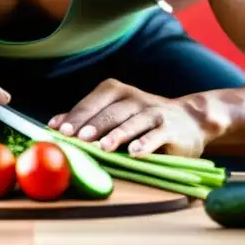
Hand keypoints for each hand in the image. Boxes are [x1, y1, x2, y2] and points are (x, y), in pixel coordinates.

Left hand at [47, 79, 211, 157]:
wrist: (190, 120)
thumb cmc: (143, 120)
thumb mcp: (115, 114)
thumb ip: (87, 118)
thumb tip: (54, 124)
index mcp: (118, 92)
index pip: (94, 101)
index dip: (77, 115)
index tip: (61, 130)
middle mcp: (136, 98)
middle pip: (112, 111)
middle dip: (94, 125)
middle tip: (79, 139)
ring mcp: (155, 112)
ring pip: (134, 121)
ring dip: (118, 134)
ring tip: (104, 147)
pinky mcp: (171, 129)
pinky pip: (157, 135)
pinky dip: (146, 143)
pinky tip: (135, 153)